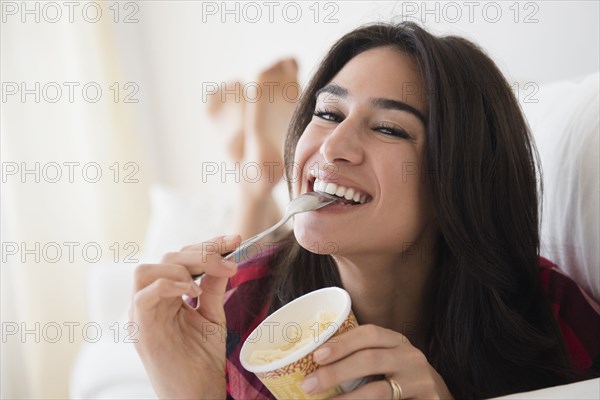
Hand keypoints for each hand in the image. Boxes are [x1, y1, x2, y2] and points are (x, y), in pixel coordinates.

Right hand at [129, 235, 240, 398]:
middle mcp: (149, 301)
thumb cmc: (202, 360)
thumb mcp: (212, 315)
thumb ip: (213, 287)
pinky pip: (144, 294)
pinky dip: (170, 284)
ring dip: (182, 266)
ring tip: (210, 276)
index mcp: (165, 296)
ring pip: (147, 270)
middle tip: (229, 261)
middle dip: (201, 253)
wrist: (196, 394)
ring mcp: (142, 314)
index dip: (207, 245)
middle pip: (165, 258)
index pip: (180, 258)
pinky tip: (194, 292)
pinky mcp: (141, 328)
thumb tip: (225, 259)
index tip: (235, 240)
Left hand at [300, 324, 452, 398]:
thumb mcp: (387, 360)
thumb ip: (360, 357)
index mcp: (397, 341)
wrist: (437, 397)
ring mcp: (421, 381)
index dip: (342, 343)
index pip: (369, 334)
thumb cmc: (401, 377)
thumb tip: (314, 362)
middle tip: (310, 384)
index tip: (316, 355)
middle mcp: (411, 357)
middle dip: (336, 372)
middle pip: (370, 360)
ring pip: (379, 391)